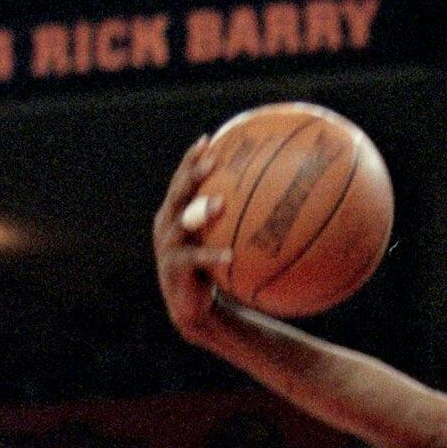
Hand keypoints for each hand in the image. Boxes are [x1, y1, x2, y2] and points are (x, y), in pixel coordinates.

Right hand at [154, 140, 235, 347]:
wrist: (196, 308)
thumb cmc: (215, 269)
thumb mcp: (226, 241)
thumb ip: (240, 220)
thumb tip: (280, 202)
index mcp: (176, 213)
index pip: (182, 179)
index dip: (192, 159)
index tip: (209, 139)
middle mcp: (166, 226)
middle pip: (177, 193)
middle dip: (192, 175)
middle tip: (211, 163)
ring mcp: (166, 248)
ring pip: (180, 224)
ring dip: (200, 212)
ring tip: (220, 204)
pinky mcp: (172, 271)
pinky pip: (192, 260)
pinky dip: (211, 257)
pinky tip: (230, 256)